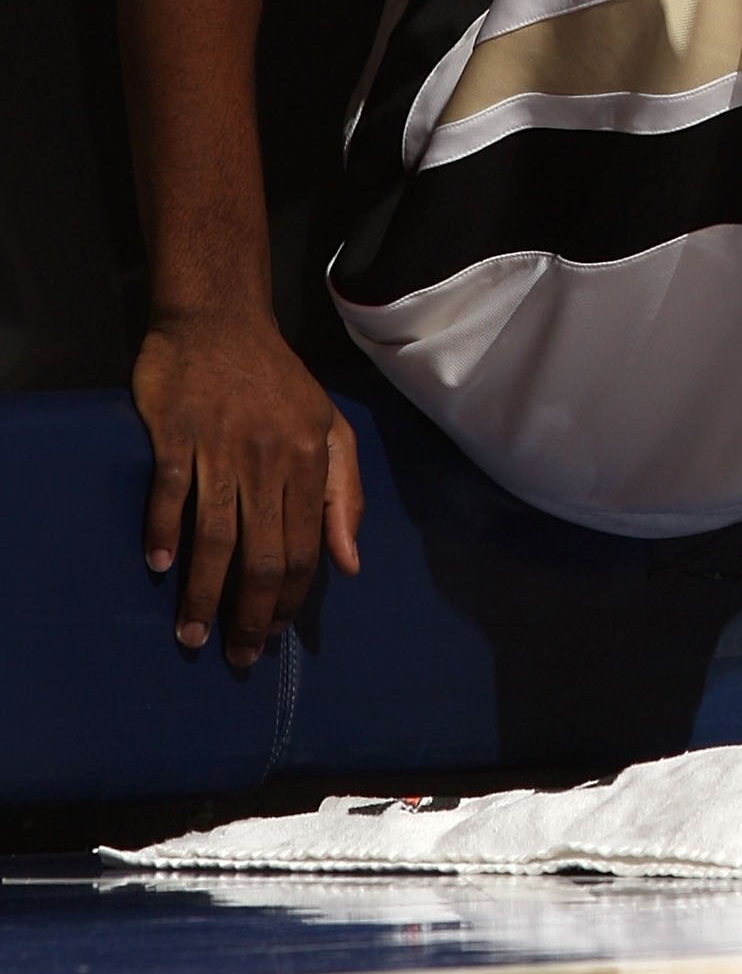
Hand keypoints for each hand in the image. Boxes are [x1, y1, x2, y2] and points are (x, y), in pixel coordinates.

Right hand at [134, 309, 361, 665]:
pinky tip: (159, 564)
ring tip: (193, 634)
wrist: (219, 318)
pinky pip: (170, 491)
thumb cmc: (277, 381)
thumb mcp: (328, 427)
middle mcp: (269, 458)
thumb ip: (344, 494)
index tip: (274, 634)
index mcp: (310, 459)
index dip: (291, 598)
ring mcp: (221, 445)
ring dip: (203, 592)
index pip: (305, 547)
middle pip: (262, 553)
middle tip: (236, 655)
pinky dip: (163, 530)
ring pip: (215, 535)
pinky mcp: (176, 432)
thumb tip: (350, 563)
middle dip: (250, 613)